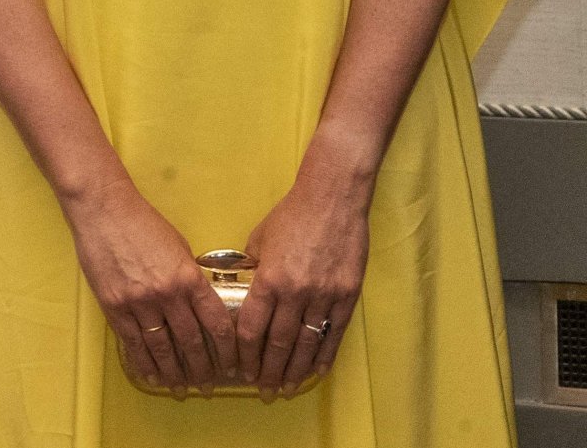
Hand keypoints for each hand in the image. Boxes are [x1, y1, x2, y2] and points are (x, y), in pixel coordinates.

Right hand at [65, 177, 237, 395]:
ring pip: (163, 349)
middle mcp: (168, 294)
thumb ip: (190, 277)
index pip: (216, 323)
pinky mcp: (116, 307)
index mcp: (189, 277)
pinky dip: (145, 364)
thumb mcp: (178, 246)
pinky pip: (134, 344)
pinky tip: (152, 375)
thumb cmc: (143, 223)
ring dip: (174, 373)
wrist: (105, 210)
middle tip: (206, 385)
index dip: (226, 351)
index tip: (231, 365)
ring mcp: (140, 303)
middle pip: (191, 342)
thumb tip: (199, 303)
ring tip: (181, 388)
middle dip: (202, 369)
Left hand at [237, 164, 369, 399]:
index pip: (252, 327)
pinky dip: (324, 355)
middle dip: (269, 370)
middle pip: (278, 342)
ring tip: (288, 387)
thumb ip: (253, 268)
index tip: (241, 368)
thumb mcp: (260, 238)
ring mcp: (323, 296)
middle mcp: (295, 292)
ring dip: (295, 370)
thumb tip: (245, 289)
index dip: (245, 352)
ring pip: (306, 344)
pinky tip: (316, 370)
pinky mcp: (346, 295)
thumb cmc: (292, 214)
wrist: (332, 198)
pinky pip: (334, 333)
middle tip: (264, 389)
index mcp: (269, 278)